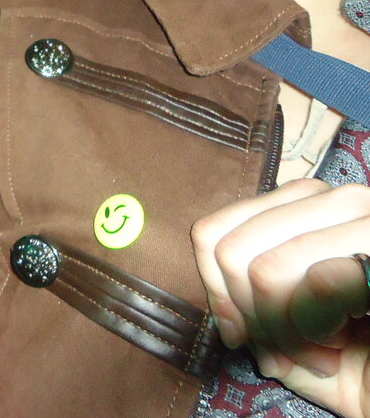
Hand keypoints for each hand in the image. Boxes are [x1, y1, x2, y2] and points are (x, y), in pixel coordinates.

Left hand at [192, 178, 369, 416]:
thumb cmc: (365, 366)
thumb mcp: (290, 334)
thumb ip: (246, 304)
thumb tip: (224, 309)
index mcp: (309, 209)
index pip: (213, 231)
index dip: (213, 292)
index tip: (245, 335)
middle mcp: (343, 200)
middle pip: (231, 251)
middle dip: (252, 319)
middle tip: (295, 350)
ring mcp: (369, 219)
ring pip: (264, 269)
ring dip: (285, 331)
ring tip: (325, 350)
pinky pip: (319, 283)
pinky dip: (314, 331)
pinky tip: (340, 347)